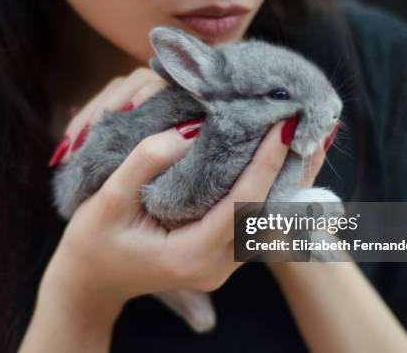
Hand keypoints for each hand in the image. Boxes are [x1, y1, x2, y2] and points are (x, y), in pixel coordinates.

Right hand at [20, 68, 294, 351]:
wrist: (91, 279)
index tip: (281, 126)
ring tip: (310, 140)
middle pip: (268, 215)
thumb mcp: (107, 200)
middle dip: (293, 171)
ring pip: (268, 220)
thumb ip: (144, 163)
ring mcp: (220, 264)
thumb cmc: (92, 242)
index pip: (242, 206)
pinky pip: (254, 221)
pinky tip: (283, 163)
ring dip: (289, 180)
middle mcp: (214, 266)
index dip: (265, 165)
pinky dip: (271, 189)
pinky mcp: (219, 254)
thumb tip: (189, 132)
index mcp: (189, 256)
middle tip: (315, 128)